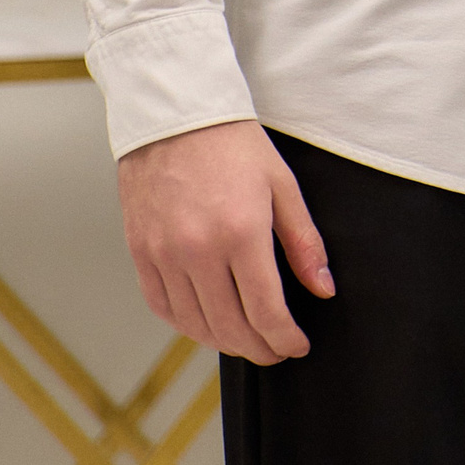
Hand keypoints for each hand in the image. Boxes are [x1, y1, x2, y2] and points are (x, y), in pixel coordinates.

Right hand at [117, 119, 332, 366]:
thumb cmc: (233, 144)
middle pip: (231, 327)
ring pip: (196, 324)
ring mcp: (164, 254)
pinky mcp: (140, 252)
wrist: (174, 114)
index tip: (297, 345)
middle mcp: (199, 250)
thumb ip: (304, 242)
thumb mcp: (282, 185)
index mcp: (241, 232)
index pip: (266, 311)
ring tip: (246, 341)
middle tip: (276, 350)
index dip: (285, 339)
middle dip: (260, 349)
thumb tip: (324, 289)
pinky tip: (206, 324)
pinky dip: (187, 325)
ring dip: (225, 342)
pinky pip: (163, 306)